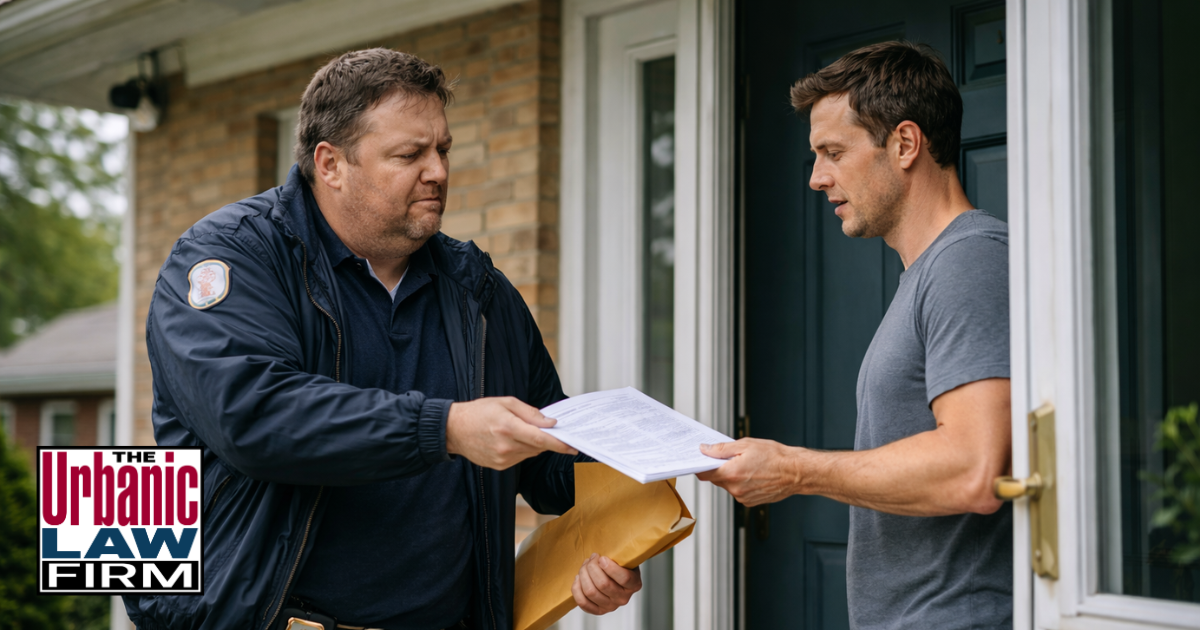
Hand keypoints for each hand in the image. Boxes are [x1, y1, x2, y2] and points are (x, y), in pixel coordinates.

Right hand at [445, 397, 576, 469]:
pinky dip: (522, 449)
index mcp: (508, 427)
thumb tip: (550, 423)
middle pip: (538, 447)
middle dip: (546, 439)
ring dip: (533, 444)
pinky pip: (520, 458)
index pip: (541, 439)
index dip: (559, 444)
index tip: (573, 446)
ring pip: (530, 453)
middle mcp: (506, 446)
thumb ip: (530, 413)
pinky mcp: (499, 466)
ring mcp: (502, 459)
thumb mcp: (505, 403)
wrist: (454, 429)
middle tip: (547, 429)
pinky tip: (510, 440)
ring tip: (519, 430)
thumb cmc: (479, 412)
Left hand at [572, 554, 641, 614]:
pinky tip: (579, 578)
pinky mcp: (598, 611)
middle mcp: (624, 598)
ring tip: (584, 566)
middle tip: (591, 558)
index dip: (610, 567)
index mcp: (634, 584)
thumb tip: (601, 554)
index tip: (601, 558)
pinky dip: (577, 589)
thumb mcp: (624, 558)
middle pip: (603, 584)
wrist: (615, 576)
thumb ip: (618, 555)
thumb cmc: (619, 564)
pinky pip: (583, 603)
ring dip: (583, 575)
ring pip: (591, 592)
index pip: (624, 578)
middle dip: (592, 567)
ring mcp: (611, 606)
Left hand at [696, 439, 802, 506]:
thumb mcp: (746, 444)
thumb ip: (722, 449)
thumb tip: (705, 449)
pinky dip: (741, 483)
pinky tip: (753, 474)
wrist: (796, 472)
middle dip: (719, 468)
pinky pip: (739, 492)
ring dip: (731, 476)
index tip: (700, 459)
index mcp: (731, 473)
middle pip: (716, 479)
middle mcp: (735, 489)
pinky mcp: (751, 502)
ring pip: (728, 485)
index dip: (700, 465)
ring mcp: (743, 498)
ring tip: (747, 465)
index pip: (704, 473)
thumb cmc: (776, 457)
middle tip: (730, 456)